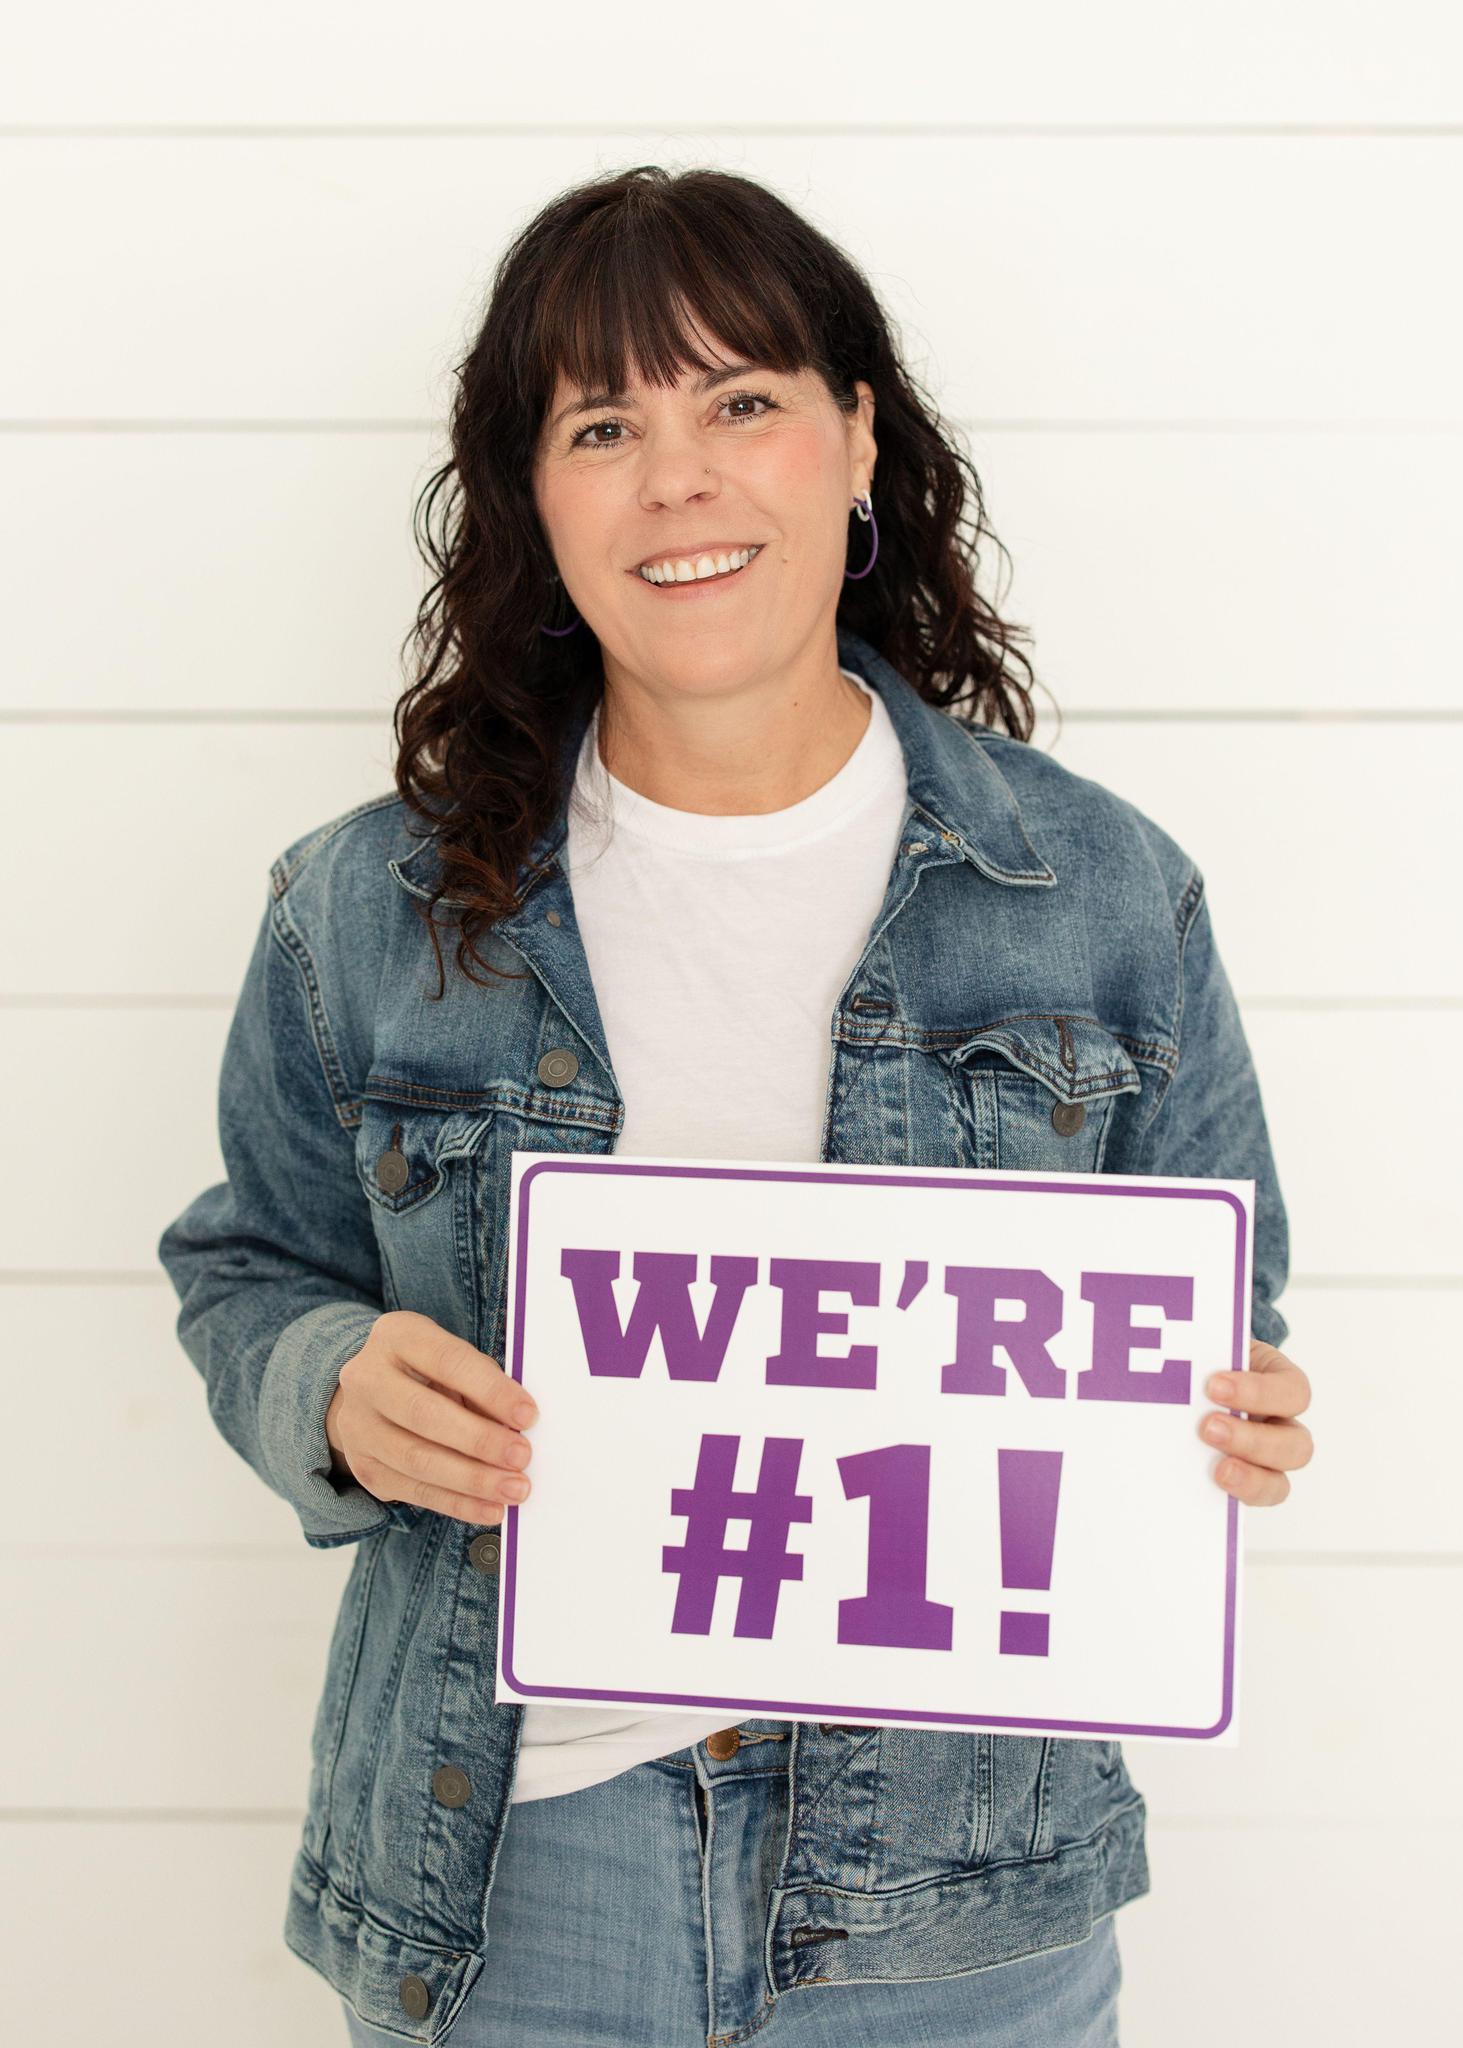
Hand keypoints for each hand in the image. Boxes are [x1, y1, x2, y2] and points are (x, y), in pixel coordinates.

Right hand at [324, 1308, 538, 1526]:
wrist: (371, 1394)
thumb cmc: (429, 1372)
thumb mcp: (453, 1362)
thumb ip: (482, 1386)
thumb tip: (519, 1427)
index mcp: (396, 1336)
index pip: (447, 1361)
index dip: (490, 1390)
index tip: (528, 1415)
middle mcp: (366, 1378)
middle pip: (424, 1414)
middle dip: (479, 1440)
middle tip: (522, 1457)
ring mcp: (358, 1426)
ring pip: (417, 1460)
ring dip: (472, 1480)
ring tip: (513, 1489)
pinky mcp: (364, 1467)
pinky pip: (414, 1491)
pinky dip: (457, 1504)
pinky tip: (490, 1508)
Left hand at [1198, 1336, 1312, 1504]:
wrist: (1183, 1374)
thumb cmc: (1200, 1356)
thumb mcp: (1204, 1343)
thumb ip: (1194, 1350)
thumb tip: (1157, 1343)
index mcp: (1278, 1382)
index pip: (1292, 1391)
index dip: (1258, 1392)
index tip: (1214, 1385)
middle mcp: (1280, 1425)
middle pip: (1297, 1445)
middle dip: (1252, 1440)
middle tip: (1207, 1428)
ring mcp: (1263, 1461)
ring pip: (1279, 1484)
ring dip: (1249, 1478)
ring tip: (1215, 1469)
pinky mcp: (1240, 1483)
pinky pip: (1245, 1501)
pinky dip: (1229, 1497)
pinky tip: (1202, 1489)